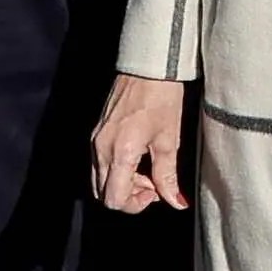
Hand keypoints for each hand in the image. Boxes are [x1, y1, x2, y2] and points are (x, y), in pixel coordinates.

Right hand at [91, 74, 192, 215]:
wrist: (149, 66)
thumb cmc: (162, 97)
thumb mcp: (170, 139)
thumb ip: (168, 175)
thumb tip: (176, 202)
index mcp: (119, 152)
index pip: (113, 199)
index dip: (135, 204)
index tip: (155, 193)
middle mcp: (100, 149)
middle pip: (103, 193)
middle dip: (129, 194)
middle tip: (154, 182)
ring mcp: (95, 140)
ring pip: (99, 180)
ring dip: (122, 183)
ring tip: (148, 168)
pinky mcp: (97, 133)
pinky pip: (99, 163)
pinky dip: (116, 169)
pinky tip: (137, 157)